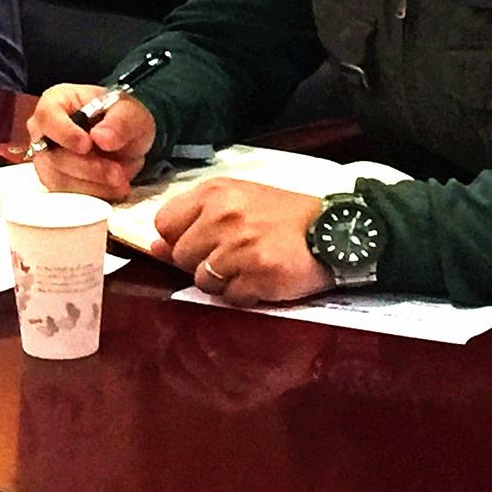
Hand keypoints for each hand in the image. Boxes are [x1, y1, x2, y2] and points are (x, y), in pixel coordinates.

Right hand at [28, 85, 154, 200]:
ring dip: (92, 185)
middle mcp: (44, 131)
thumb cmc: (120, 117)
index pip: (48, 117)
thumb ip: (120, 121)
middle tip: (117, 173)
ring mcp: (46, 158)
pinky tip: (113, 189)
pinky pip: (67, 195)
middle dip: (88, 168)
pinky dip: (93, 194)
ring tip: (121, 181)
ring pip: (58, 179)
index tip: (87, 144)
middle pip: (52, 155)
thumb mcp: (130, 112)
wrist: (124, 139)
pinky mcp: (55, 181)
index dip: (64, 132)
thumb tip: (101, 138)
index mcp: (56, 102)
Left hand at [152, 178, 329, 304]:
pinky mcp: (259, 274)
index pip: (164, 224)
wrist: (336, 230)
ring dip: (225, 281)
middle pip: (181, 256)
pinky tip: (265, 279)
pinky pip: (232, 298)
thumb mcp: (237, 202)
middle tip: (235, 256)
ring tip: (252, 266)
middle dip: (203, 263)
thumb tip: (154, 247)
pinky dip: (247, 295)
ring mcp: (240, 246)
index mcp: (213, 192)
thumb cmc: (283, 216)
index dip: (178, 240)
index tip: (199, 243)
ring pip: (204, 281)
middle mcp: (222, 216)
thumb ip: (194, 221)